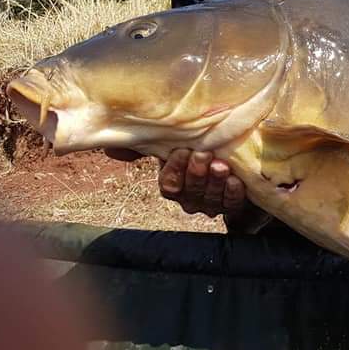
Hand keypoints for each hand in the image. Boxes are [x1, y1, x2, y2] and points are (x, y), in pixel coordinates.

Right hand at [104, 147, 246, 217]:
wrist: (235, 163)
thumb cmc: (198, 148)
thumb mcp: (175, 143)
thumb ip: (147, 144)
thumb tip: (113, 150)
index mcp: (173, 184)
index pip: (169, 183)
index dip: (175, 169)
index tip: (181, 150)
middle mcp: (189, 198)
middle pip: (189, 191)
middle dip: (196, 173)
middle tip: (204, 155)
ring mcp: (210, 204)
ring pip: (210, 198)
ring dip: (215, 181)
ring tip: (221, 165)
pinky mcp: (231, 206)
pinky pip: (231, 204)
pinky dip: (232, 193)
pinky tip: (235, 180)